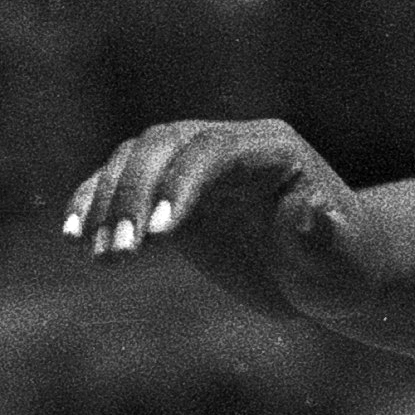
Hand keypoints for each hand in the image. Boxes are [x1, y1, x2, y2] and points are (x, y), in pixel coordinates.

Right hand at [59, 119, 383, 321]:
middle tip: (119, 254)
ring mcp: (193, 163)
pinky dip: (93, 203)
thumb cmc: (341, 266)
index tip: (159, 234)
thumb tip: (312, 213)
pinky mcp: (169, 189)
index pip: (214, 150)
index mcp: (273, 149)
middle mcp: (227, 144)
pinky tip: (73, 236)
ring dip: (108, 203)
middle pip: (164, 145)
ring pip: (135, 159)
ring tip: (100, 257)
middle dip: (135, 194)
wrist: (325, 270)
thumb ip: (325, 238)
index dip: (181, 183)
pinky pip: (122, 183)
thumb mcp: (340, 260)